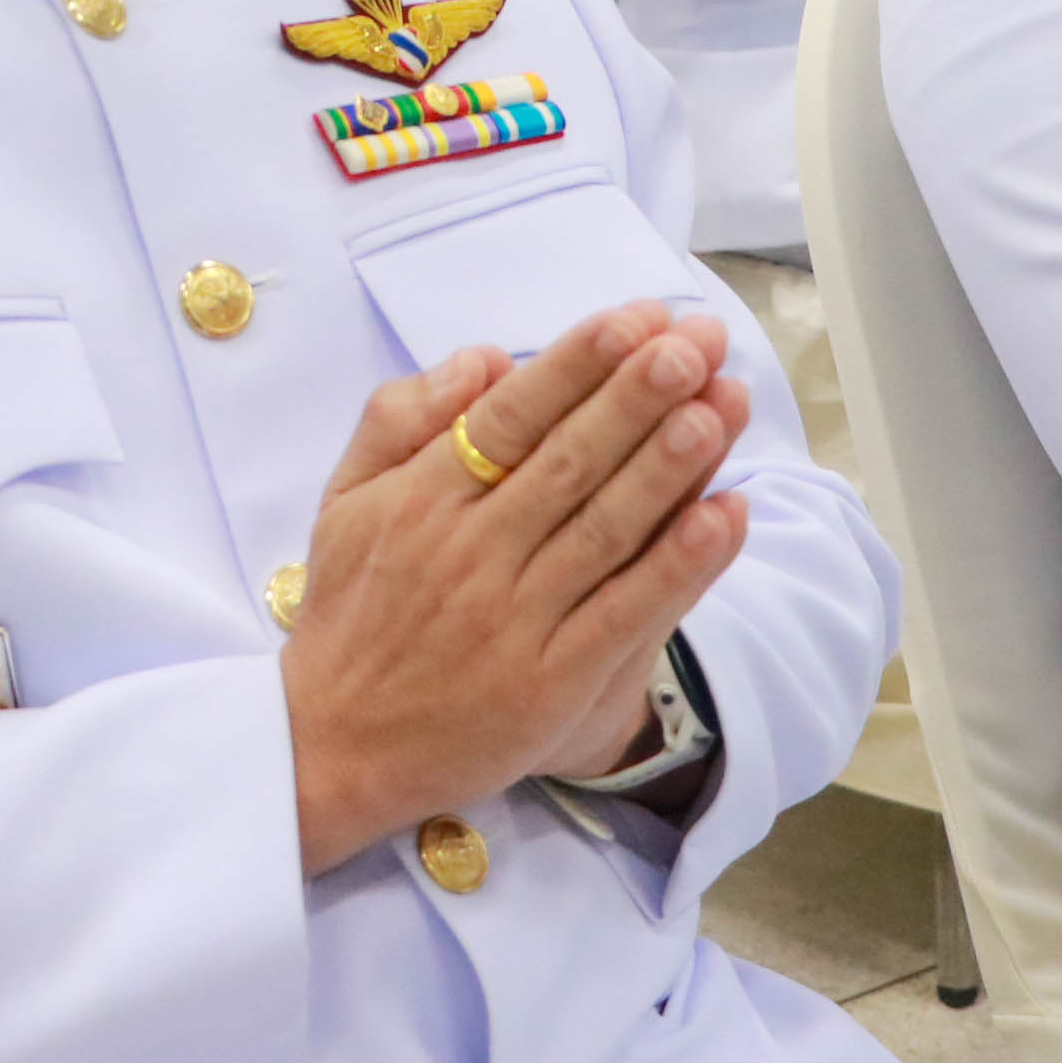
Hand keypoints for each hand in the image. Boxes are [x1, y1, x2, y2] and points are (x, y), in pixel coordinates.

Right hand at [282, 303, 752, 877]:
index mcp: (420, 500)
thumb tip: (482, 357)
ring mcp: (514, 620)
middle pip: (569, 461)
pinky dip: (681, 565)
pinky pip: (626, 613)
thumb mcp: (344, 501)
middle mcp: (469, 553)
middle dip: (639, 394)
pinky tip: (725, 515)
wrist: (335, 745)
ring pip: (605, 529)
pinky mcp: (551, 683)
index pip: (511, 416)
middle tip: (696, 341)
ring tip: (721, 404)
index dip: (578, 364)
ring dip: (670, 465)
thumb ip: (400, 418)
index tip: (636, 317)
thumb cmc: (349, 612)